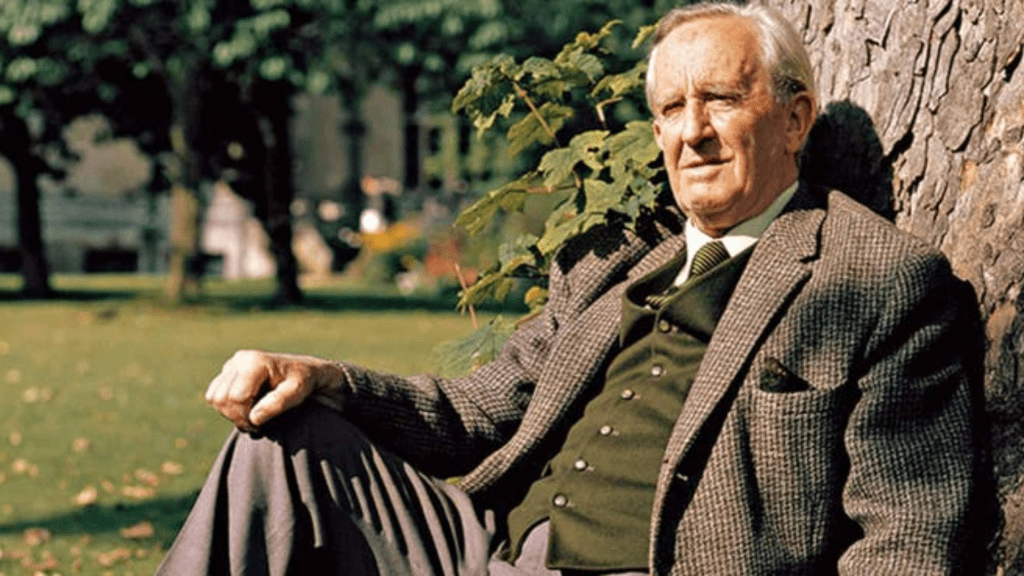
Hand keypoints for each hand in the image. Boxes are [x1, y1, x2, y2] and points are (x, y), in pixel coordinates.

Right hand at [205, 350, 343, 431]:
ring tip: (251, 417)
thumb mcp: (298, 391)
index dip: (245, 417)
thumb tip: (254, 418)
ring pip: (214, 397)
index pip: (236, 397)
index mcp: (255, 362)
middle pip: (220, 398)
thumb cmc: (304, 381)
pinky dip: (226, 406)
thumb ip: (278, 403)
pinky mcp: (228, 371)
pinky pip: (214, 394)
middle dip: (236, 416)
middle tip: (255, 425)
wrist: (306, 370)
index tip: (260, 426)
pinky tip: (246, 408)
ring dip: (229, 412)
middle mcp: (240, 359)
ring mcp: (232, 364)